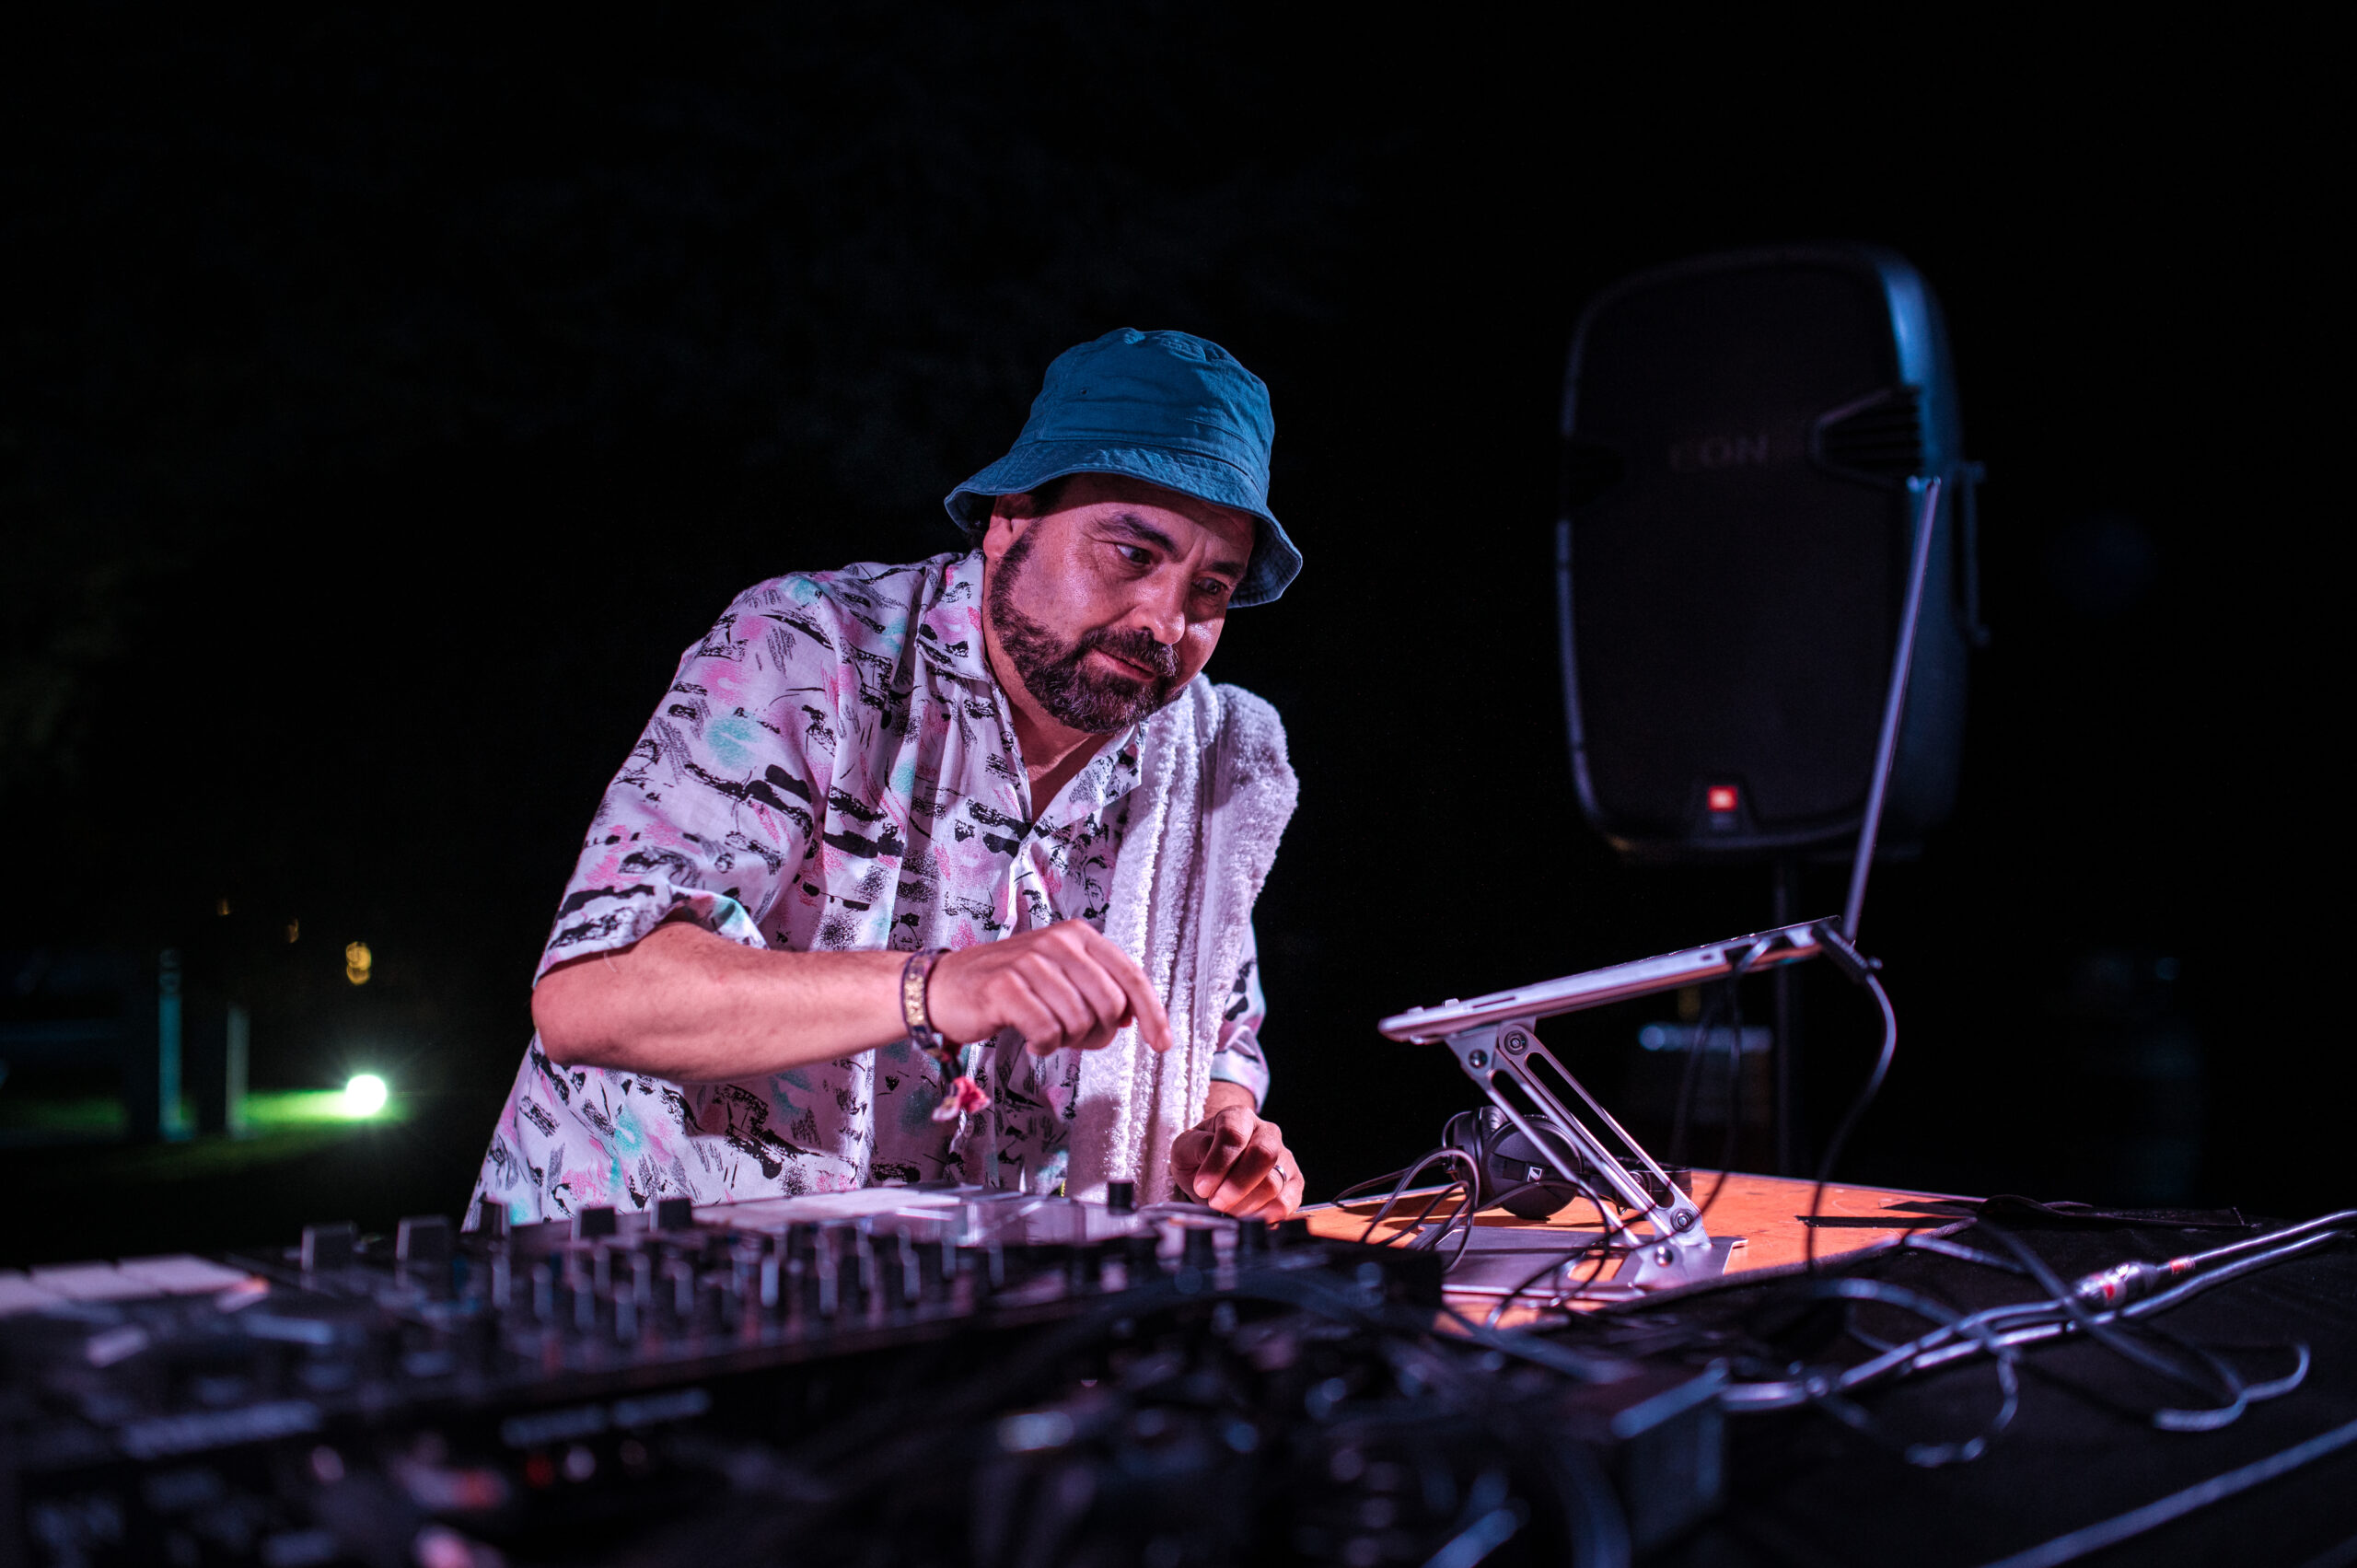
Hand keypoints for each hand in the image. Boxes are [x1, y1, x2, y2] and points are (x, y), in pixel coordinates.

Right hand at [926, 923, 1172, 1055]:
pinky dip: (1043, 1045)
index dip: (1152, 1012)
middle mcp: (1057, 941)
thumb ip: (1097, 990)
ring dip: (1066, 1040)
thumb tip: (1131, 1017)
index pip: (1130, 975)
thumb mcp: (1059, 977)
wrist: (945, 987)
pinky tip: (1030, 1039)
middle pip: (1109, 1004)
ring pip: (1079, 1021)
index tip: (1161, 1043)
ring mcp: (1030, 961)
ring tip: (1044, 1033)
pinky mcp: (1005, 987)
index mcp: (1078, 935)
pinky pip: (1047, 1031)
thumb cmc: (1007, 986)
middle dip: (1097, 1033)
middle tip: (1072, 1038)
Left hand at [1170, 1089, 1302, 1219]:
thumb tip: (1211, 1165)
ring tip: (1226, 1210)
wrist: (1215, 1168)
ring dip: (1246, 1204)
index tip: (1202, 1187)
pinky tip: (1246, 1216)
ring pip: (1274, 1183)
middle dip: (1237, 1186)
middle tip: (1216, 1203)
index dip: (1218, 1164)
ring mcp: (1284, 1157)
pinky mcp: (1294, 1183)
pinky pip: (1288, 1202)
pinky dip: (1265, 1215)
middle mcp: (1267, 1132)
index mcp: (1238, 1117)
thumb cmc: (1199, 1156)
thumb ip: (1196, 1148)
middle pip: (1263, 1155)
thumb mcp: (1186, 1147)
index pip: (1233, 1135)